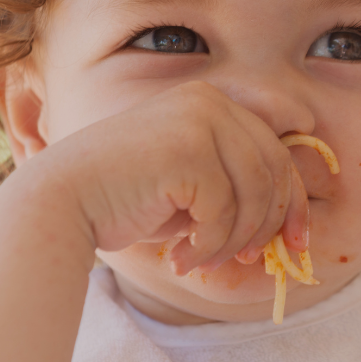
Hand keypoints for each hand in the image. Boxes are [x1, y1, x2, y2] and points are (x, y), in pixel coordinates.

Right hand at [32, 80, 307, 274]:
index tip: (298, 243)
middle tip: (245, 260)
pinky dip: (209, 245)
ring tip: (202, 260)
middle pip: (275, 172)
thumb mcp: (194, 184)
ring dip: (233, 241)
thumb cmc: (126, 198)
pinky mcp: (189, 147)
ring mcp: (201, 119)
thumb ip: (237, 185)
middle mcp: (211, 101)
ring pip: (254, 194)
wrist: (62, 200)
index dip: (295, 202)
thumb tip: (294, 219)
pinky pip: (224, 210)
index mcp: (214, 103)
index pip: (277, 153)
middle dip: (268, 226)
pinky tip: (180, 257)